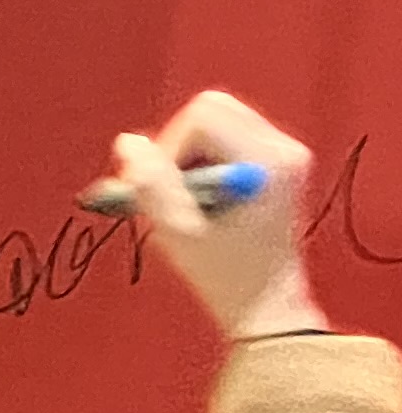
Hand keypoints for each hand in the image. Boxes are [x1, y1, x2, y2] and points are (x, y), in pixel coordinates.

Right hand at [110, 90, 322, 341]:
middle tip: (171, 191)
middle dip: (179, 147)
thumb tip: (127, 142)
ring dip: (188, 156)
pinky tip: (202, 199)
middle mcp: (283, 146)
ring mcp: (284, 152)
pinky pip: (226, 137)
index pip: (202, 117)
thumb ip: (150, 185)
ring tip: (188, 201)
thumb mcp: (178, 233)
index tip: (163, 193)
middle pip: (212, 109)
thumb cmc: (224, 275)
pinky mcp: (277, 161)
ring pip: (217, 121)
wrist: (265, 303)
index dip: (169, 150)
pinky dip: (202, 162)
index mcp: (266, 160)